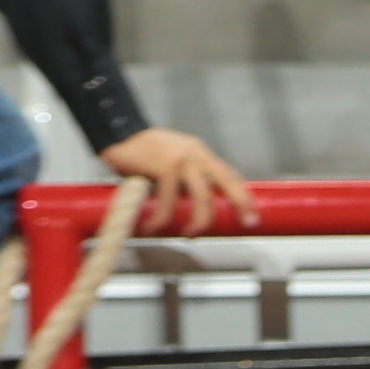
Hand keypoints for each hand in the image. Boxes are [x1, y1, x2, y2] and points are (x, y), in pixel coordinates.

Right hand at [99, 128, 255, 233]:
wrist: (117, 133)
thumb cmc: (143, 154)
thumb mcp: (172, 162)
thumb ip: (185, 179)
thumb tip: (196, 207)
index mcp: (201, 154)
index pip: (229, 175)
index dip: (243, 196)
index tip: (252, 215)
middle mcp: (195, 155)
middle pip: (226, 181)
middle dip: (240, 203)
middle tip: (247, 223)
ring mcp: (180, 159)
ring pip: (201, 196)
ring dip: (198, 221)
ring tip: (189, 235)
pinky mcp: (162, 166)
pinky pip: (168, 200)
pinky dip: (162, 219)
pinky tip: (152, 227)